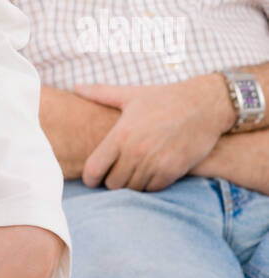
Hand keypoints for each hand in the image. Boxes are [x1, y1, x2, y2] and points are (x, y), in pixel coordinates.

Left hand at [73, 75, 234, 191]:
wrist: (203, 106)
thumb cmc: (163, 98)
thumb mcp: (130, 94)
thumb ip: (100, 94)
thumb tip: (75, 87)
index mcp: (121, 135)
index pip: (94, 170)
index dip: (90, 178)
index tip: (93, 178)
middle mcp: (136, 152)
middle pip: (112, 184)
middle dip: (110, 182)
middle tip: (113, 175)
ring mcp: (155, 163)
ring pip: (132, 189)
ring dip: (130, 185)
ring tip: (131, 174)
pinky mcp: (172, 171)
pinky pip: (153, 190)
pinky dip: (149, 186)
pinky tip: (149, 174)